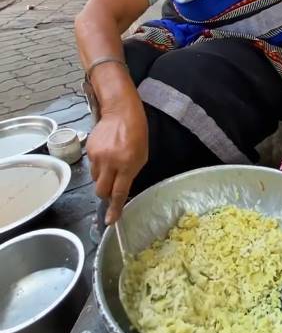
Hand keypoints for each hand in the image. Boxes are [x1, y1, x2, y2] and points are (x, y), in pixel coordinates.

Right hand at [86, 104, 148, 224]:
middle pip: (101, 190)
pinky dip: (99, 166)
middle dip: (105, 195)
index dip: (115, 208)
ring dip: (102, 178)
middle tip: (111, 189)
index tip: (110, 220)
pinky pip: (92, 166)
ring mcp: (98, 156)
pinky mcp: (89, 150)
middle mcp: (110, 162)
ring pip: (95, 179)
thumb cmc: (137, 133)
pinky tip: (106, 154)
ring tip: (111, 165)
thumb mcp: (142, 156)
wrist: (120, 111)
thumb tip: (120, 189)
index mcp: (127, 164)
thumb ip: (131, 174)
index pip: (119, 192)